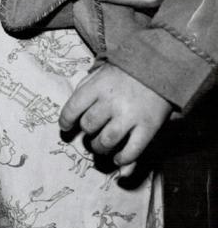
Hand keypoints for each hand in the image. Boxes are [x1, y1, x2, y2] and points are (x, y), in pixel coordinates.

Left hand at [60, 63, 171, 177]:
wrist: (161, 67)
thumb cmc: (125, 73)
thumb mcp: (100, 74)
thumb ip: (84, 90)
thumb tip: (72, 114)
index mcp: (97, 87)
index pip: (72, 109)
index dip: (66, 121)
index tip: (66, 127)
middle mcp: (112, 102)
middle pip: (89, 126)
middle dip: (87, 132)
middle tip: (92, 133)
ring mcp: (130, 115)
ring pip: (106, 141)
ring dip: (100, 147)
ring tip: (101, 146)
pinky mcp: (149, 126)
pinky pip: (132, 150)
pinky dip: (123, 159)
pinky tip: (118, 159)